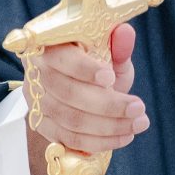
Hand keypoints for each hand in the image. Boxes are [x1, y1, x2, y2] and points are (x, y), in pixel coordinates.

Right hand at [23, 19, 148, 174]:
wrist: (79, 85)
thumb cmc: (95, 62)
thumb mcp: (108, 50)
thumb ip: (116, 44)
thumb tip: (125, 32)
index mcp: (48, 46)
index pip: (62, 58)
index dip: (85, 69)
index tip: (111, 78)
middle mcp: (36, 73)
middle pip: (68, 94)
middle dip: (108, 104)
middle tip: (139, 107)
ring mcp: (36, 102)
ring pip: (71, 120)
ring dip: (109, 126)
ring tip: (139, 123)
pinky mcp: (42, 126)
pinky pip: (70, 139)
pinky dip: (101, 141)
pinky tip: (125, 137)